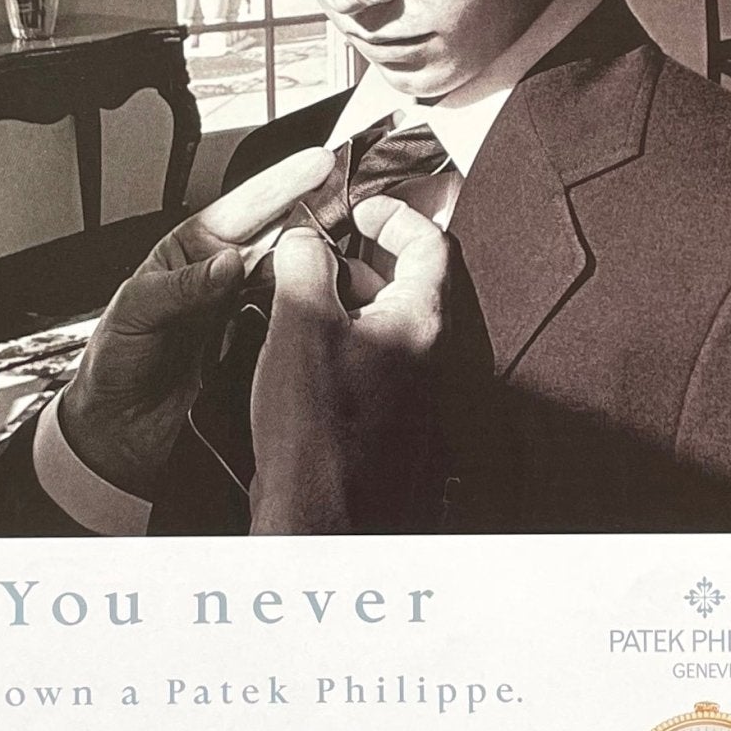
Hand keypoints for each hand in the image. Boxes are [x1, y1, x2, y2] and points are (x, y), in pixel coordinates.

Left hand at [57, 146, 335, 498]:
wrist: (117, 430)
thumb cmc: (115, 363)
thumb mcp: (135, 312)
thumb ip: (182, 287)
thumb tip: (227, 264)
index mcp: (189, 251)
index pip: (242, 208)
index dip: (282, 183)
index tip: (317, 164)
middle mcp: (222, 274)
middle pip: (279, 233)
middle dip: (318, 209)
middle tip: (356, 196)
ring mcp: (244, 309)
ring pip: (293, 273)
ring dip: (322, 259)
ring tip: (354, 245)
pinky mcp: (257, 346)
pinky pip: (292, 319)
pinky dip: (315, 307)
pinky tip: (337, 298)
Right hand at [248, 196, 450, 533]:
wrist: (325, 521)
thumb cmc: (321, 436)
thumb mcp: (300, 325)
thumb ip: (304, 266)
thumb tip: (303, 242)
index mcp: (423, 321)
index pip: (431, 243)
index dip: (395, 215)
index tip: (365, 209)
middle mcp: (434, 356)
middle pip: (406, 285)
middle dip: (356, 265)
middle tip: (313, 262)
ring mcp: (421, 393)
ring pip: (389, 327)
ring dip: (346, 309)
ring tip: (296, 313)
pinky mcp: (399, 424)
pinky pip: (379, 367)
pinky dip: (346, 349)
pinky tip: (304, 363)